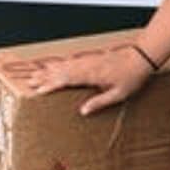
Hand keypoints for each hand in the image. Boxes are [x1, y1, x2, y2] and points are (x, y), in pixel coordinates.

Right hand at [23, 46, 153, 115]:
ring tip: (36, 74)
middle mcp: (86, 66)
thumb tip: (82, 111)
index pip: (64, 80)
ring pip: (63, 65)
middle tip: (29, 82)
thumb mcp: (118, 94)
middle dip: (44, 77)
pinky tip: (53, 66)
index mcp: (90, 75)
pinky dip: (59, 64)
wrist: (140, 58)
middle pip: (60, 71)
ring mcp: (87, 61)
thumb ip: (99, 102)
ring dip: (49, 70)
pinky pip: (70, 61)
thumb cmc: (131, 77)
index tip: (38, 90)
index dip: (50, 85)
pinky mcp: (90, 59)